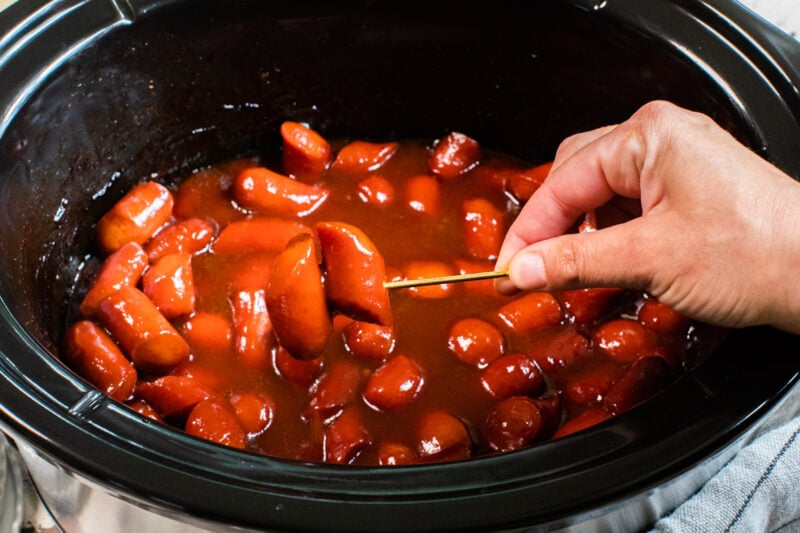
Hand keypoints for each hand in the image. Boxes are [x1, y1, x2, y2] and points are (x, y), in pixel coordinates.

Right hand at [495, 100, 799, 333]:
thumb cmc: (759, 254)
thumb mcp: (650, 259)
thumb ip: (575, 262)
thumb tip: (523, 268)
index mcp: (648, 137)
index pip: (563, 182)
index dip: (529, 231)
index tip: (508, 268)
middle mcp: (660, 140)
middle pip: (576, 179)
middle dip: (553, 227)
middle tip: (534, 270)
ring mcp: (675, 163)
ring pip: (600, 195)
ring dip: (582, 235)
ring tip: (577, 272)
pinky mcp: (686, 190)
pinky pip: (629, 206)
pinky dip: (610, 238)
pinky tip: (611, 266)